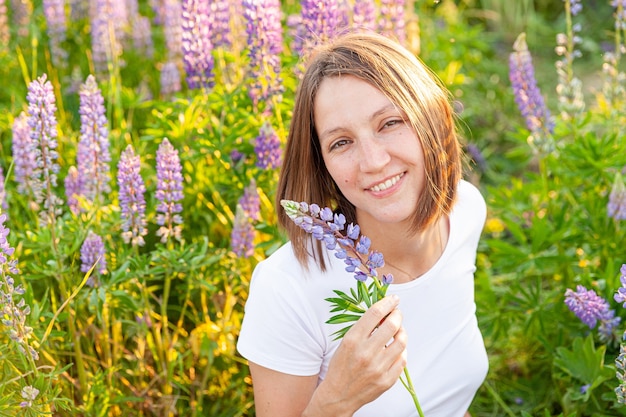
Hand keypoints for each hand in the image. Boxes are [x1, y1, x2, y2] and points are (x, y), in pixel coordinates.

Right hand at [307, 295, 406, 415]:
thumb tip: (384, 313)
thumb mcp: (346, 342)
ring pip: (401, 341)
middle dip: (398, 315)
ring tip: (398, 330)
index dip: (387, 303)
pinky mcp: (387, 380)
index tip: (393, 299)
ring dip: (402, 331)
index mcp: (352, 340)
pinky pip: (402, 360)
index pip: (375, 314)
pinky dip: (401, 351)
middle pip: (392, 325)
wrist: (339, 395)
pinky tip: (395, 349)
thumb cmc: (341, 366)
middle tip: (397, 313)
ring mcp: (378, 368)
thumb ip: (364, 328)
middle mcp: (366, 353)